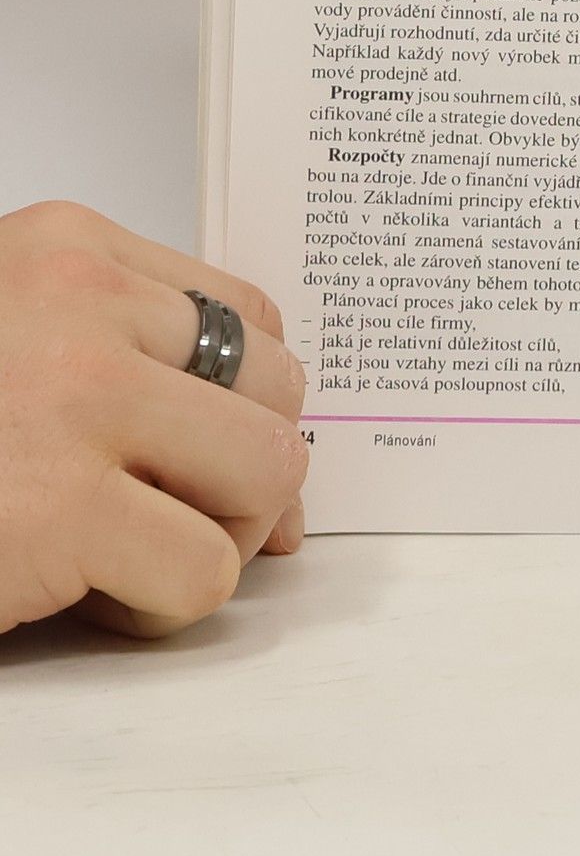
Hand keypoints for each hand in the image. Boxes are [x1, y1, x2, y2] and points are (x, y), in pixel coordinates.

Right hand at [0, 201, 308, 639]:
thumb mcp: (17, 351)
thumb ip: (130, 366)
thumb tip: (275, 466)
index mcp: (66, 250)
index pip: (249, 316)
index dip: (255, 403)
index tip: (219, 460)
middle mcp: (81, 302)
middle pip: (277, 389)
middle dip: (240, 472)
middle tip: (165, 517)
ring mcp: (78, 398)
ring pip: (267, 469)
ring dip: (213, 536)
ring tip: (127, 555)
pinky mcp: (64, 508)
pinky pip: (207, 567)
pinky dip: (164, 606)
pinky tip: (89, 599)